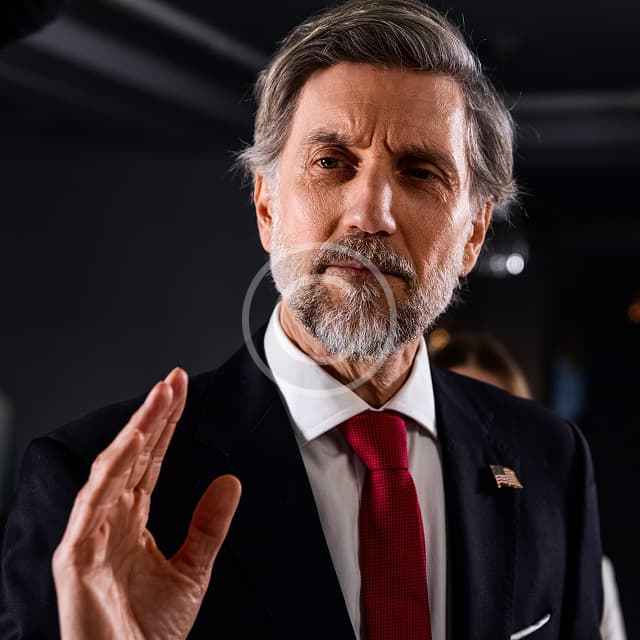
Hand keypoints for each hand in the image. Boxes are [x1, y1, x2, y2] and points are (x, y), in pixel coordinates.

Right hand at [52, 368, 240, 639]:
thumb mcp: (192, 570)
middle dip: (153, 416)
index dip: (165, 425)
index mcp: (131, 521)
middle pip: (133, 456)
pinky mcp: (75, 555)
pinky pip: (93, 503)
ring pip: (112, 469)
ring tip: (160, 397)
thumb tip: (230, 480)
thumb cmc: (150, 631)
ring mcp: (89, 535)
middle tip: (174, 379)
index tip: (180, 392)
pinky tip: (134, 442)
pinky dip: (113, 470)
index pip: (150, 461)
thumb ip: (208, 525)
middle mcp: (108, 520)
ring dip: (137, 430)